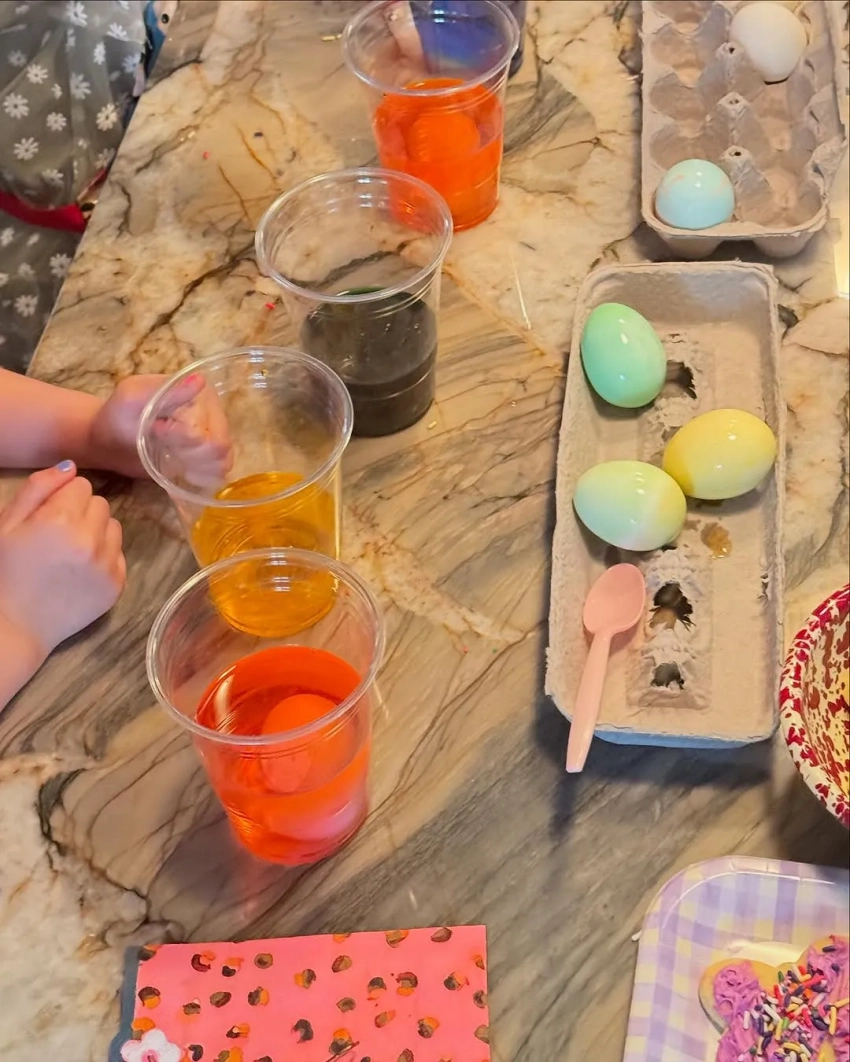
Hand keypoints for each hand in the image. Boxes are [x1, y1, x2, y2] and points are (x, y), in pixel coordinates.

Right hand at [0, 463, 125, 667]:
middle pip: (101, 503)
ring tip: (70, 552)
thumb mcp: (6, 523)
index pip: (81, 484)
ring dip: (96, 532)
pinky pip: (119, 554)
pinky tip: (80, 570)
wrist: (13, 626)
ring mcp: (108, 565)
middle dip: (81, 512)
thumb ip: (38, 488)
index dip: (62, 497)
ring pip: (114, 526)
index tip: (47, 515)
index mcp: (61, 520)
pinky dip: (104, 556)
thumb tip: (71, 466)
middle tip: (57, 535)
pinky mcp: (117, 585)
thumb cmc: (4, 571)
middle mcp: (92, 540)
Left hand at [88, 373, 231, 481]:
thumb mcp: (133, 399)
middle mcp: (212, 412)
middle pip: (220, 446)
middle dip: (192, 455)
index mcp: (200, 393)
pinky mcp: (206, 455)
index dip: (185, 438)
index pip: (212, 427)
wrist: (108, 440)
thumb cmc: (117, 416)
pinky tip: (184, 473)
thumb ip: (166, 392)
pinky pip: (220, 470)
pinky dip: (204, 476)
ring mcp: (211, 435)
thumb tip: (200, 380)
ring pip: (223, 460)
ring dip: (198, 468)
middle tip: (162, 449)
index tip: (156, 432)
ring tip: (173, 461)